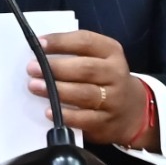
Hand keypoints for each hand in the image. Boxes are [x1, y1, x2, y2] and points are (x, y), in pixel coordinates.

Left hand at [25, 30, 153, 148]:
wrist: (133, 111)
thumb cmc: (106, 79)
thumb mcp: (100, 59)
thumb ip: (76, 53)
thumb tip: (41, 52)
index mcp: (112, 52)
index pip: (86, 42)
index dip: (62, 41)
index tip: (39, 43)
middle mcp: (116, 74)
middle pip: (86, 69)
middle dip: (56, 68)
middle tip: (32, 68)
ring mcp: (113, 100)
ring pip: (85, 94)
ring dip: (57, 90)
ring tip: (35, 86)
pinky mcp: (106, 122)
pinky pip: (85, 119)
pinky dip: (66, 116)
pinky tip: (50, 112)